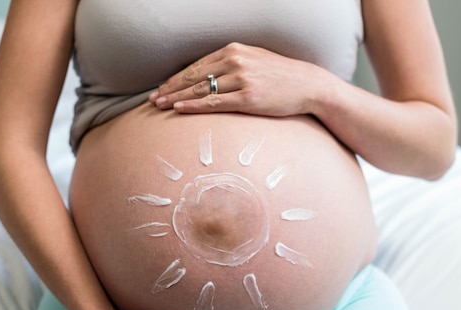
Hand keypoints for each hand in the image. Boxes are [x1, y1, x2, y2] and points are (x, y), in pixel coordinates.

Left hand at [149, 42, 321, 116]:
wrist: (307, 85)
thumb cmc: (281, 76)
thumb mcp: (255, 61)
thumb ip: (232, 65)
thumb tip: (211, 76)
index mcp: (234, 50)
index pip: (197, 66)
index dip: (176, 78)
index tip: (162, 88)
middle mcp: (235, 61)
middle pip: (193, 77)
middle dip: (170, 88)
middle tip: (153, 99)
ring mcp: (241, 79)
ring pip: (200, 89)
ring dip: (176, 98)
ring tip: (160, 106)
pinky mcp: (248, 98)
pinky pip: (214, 103)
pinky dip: (194, 106)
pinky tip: (179, 109)